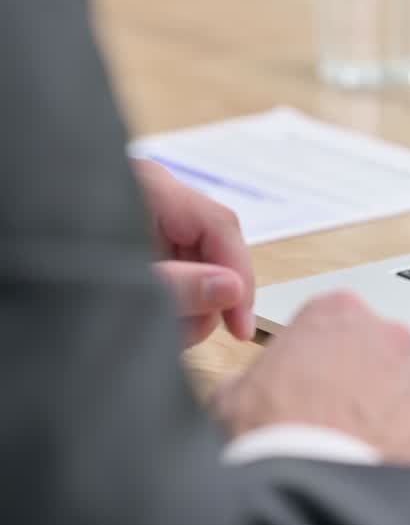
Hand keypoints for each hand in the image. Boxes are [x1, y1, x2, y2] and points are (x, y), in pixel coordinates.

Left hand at [133, 158, 255, 344]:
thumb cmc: (52, 262)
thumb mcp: (121, 283)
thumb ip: (177, 287)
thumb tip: (234, 289)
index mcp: (151, 188)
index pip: (221, 226)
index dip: (240, 278)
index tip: (241, 327)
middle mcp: (156, 194)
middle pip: (212, 248)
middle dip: (204, 298)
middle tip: (182, 336)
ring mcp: (148, 213)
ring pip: (197, 263)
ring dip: (184, 305)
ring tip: (156, 329)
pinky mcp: (141, 234)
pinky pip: (176, 266)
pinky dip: (170, 297)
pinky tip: (151, 315)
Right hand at [215, 291, 409, 470]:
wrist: (307, 489)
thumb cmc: (269, 438)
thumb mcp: (235, 393)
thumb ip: (260, 374)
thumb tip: (255, 386)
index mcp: (338, 313)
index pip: (338, 322)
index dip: (324, 356)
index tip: (314, 382)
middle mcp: (391, 336)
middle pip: (382, 353)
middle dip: (365, 381)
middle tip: (338, 418)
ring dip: (393, 414)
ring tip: (363, 447)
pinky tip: (389, 462)